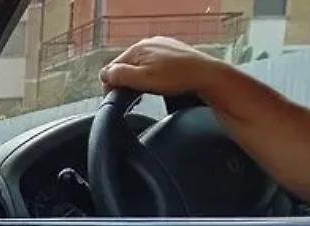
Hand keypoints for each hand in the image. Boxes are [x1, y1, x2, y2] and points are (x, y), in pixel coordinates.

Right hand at [100, 37, 226, 98]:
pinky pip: (151, 64)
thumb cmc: (177, 78)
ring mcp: (159, 46)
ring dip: (138, 80)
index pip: (110, 69)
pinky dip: (151, 75)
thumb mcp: (142, 80)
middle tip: (136, 97)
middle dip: (126, 83)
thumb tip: (103, 74)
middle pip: (124, 67)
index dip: (112, 87)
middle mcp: (147, 44)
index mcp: (137, 49)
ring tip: (149, 90)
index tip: (120, 98)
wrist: (206, 75)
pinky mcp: (169, 52)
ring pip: (138, 66)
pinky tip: (160, 83)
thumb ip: (119, 76)